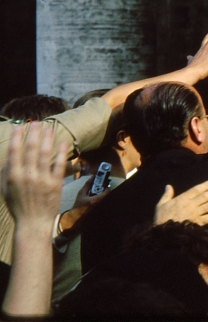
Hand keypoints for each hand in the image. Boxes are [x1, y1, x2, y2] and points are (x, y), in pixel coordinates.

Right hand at [1, 122, 67, 316]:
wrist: (33, 222)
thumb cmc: (18, 205)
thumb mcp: (6, 189)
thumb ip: (7, 172)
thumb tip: (10, 156)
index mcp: (13, 176)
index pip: (14, 152)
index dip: (17, 137)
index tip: (20, 126)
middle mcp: (27, 176)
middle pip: (31, 149)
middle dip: (34, 133)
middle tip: (36, 122)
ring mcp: (42, 179)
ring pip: (46, 154)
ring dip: (47, 138)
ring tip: (49, 127)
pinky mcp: (55, 183)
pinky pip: (59, 165)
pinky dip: (62, 153)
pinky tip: (63, 142)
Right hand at [59, 177, 107, 233]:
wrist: (75, 217)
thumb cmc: (78, 205)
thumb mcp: (81, 193)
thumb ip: (88, 184)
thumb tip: (93, 177)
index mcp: (95, 200)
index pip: (107, 192)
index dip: (106, 187)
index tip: (103, 185)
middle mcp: (100, 204)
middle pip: (108, 195)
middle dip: (105, 191)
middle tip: (101, 189)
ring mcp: (101, 208)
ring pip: (106, 199)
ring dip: (103, 195)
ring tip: (97, 195)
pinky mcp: (101, 210)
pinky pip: (104, 203)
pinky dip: (101, 200)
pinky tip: (96, 200)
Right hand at [154, 180, 207, 225]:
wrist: (162, 234)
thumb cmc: (161, 219)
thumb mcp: (161, 205)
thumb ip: (167, 195)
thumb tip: (168, 186)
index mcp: (181, 200)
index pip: (196, 190)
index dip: (205, 186)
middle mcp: (189, 206)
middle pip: (204, 197)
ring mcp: (193, 215)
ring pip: (207, 207)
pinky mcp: (195, 224)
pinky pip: (206, 220)